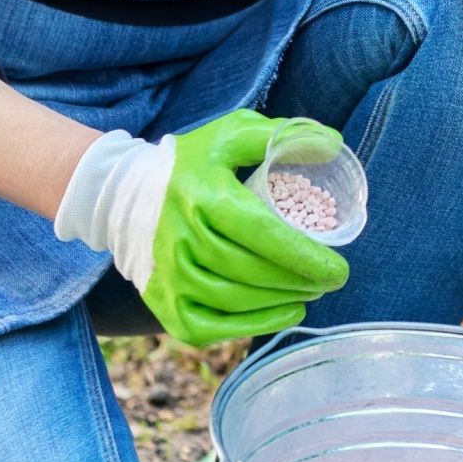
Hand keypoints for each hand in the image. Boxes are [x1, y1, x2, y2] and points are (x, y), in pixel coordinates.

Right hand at [53, 109, 351, 345]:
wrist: (123, 195)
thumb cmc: (190, 165)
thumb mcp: (231, 134)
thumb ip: (282, 135)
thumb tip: (334, 144)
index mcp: (204, 196)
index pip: (261, 233)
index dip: (304, 255)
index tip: (338, 267)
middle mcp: (182, 239)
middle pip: (252, 271)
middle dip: (300, 280)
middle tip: (330, 279)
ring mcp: (169, 276)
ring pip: (236, 301)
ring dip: (282, 301)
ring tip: (311, 291)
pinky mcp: (164, 304)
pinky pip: (213, 327)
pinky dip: (255, 325)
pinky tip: (286, 312)